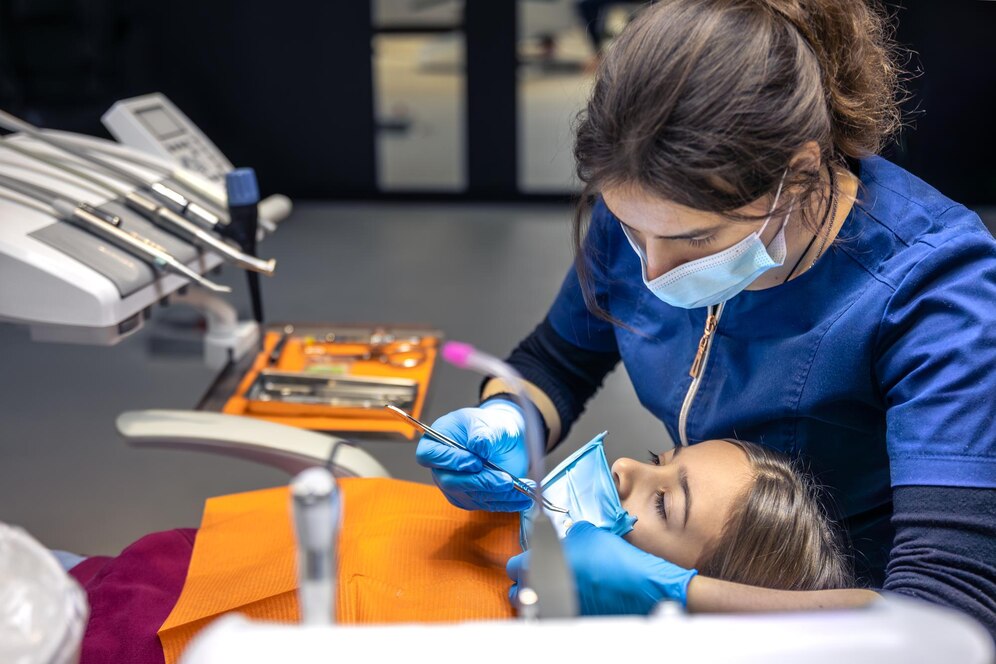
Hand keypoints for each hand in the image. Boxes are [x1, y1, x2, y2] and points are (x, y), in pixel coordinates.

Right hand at [414, 399, 530, 511]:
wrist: (502, 438)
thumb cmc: (488, 425)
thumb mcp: (488, 422)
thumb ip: (483, 432)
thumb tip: (479, 446)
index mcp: (435, 442)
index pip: (429, 455)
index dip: (450, 461)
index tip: (475, 462)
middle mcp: (441, 468)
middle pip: (451, 482)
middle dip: (481, 482)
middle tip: (505, 480)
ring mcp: (454, 486)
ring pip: (472, 497)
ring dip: (500, 495)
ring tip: (524, 488)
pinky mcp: (470, 499)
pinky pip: (487, 505)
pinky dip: (507, 502)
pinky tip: (524, 498)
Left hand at [506, 521, 697, 613]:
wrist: (638, 586)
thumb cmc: (611, 558)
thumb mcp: (587, 533)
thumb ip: (568, 534)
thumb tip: (566, 536)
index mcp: (540, 565)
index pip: (513, 566)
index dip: (522, 561)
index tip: (529, 559)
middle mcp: (543, 590)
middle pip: (517, 593)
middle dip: (525, 584)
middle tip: (537, 576)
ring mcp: (555, 608)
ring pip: (532, 609)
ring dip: (538, 600)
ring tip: (550, 591)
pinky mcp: (569, 620)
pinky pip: (552, 616)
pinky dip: (556, 610)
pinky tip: (568, 601)